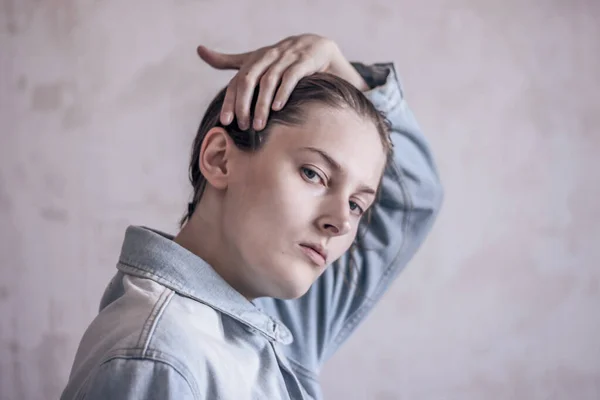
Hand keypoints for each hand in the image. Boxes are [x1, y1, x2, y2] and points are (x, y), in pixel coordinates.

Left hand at [197, 34, 367, 130]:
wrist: (315, 48)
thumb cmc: (279, 57)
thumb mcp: (253, 58)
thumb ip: (227, 60)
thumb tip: (200, 50)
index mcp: (254, 59)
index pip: (237, 81)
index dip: (230, 101)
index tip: (226, 122)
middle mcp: (267, 57)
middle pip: (249, 80)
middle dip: (244, 105)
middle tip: (243, 126)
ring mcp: (286, 58)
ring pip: (269, 81)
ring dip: (262, 104)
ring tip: (259, 125)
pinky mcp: (304, 62)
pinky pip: (291, 77)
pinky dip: (283, 92)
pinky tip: (278, 108)